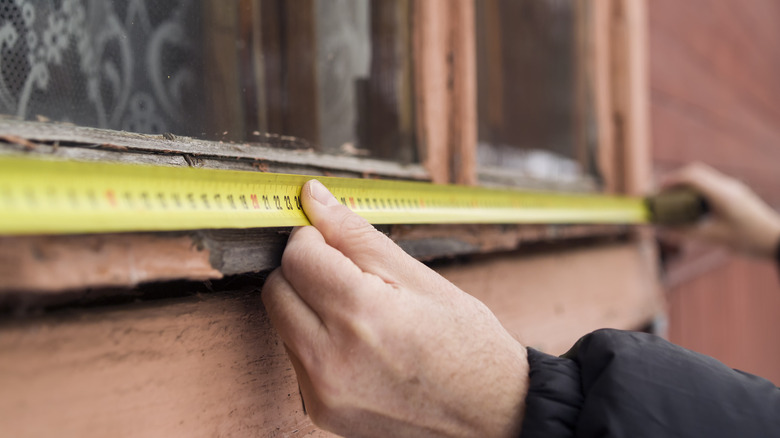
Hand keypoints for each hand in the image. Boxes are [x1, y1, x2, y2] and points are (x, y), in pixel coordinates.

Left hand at [261, 180, 528, 437]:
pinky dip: (316, 341)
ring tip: (360, 314)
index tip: (332, 239)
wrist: (491, 416)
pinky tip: (357, 345)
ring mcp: (322, 392)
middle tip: (347, 273)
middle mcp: (331, 359)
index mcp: (361, 316)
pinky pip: (296, 359)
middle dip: (303, 270)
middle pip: (277, 289)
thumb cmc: (467, 345)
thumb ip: (356, 236)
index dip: (313, 238)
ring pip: (282, 323)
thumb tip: (313, 197)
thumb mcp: (420, 278)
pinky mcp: (320, 413)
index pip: (297, 256)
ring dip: (307, 306)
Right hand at [661, 163, 779, 257]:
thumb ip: (686, 232)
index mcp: (722, 194)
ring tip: (674, 202)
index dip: (671, 180)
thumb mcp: (713, 238)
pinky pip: (711, 185)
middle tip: (661, 195)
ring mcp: (733, 188)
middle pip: (696, 172)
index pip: (692, 176)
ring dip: (686, 185)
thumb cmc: (748, 240)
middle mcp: (728, 186)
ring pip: (703, 178)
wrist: (777, 240)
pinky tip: (692, 207)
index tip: (656, 189)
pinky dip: (696, 191)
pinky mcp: (736, 193)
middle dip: (675, 180)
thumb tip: (661, 230)